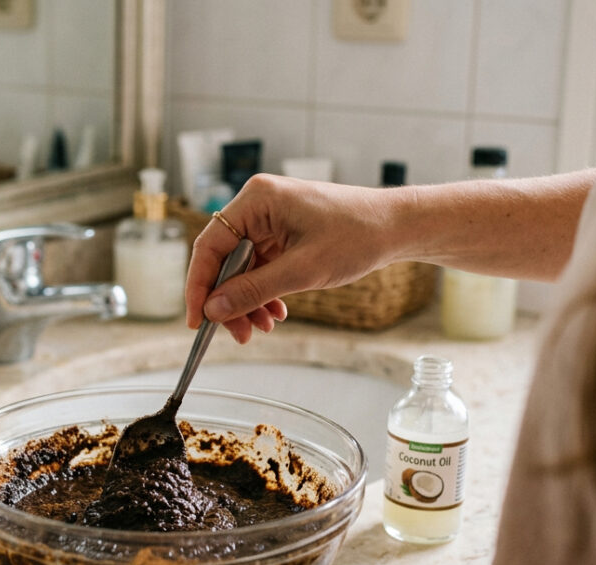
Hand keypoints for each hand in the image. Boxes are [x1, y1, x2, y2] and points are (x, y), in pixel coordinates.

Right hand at [186, 173, 400, 342]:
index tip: (197, 320)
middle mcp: (258, 205)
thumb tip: (213, 310)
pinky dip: (264, 292)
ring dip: (248, 300)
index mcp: (257, 199)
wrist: (398, 228)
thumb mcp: (302, 270)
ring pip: (242, 268)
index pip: (210, 245)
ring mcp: (271, 219)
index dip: (199, 286)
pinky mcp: (283, 233)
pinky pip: (260, 267)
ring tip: (263, 327)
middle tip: (238, 333)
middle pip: (224, 259)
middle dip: (230, 300)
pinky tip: (276, 313)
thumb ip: (253, 290)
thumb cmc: (358, 236)